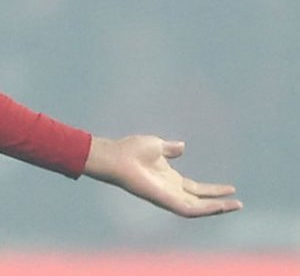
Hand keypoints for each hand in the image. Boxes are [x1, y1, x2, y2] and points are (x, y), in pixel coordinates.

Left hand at [83, 135, 241, 217]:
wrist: (117, 156)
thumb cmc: (131, 150)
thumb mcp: (157, 145)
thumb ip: (170, 148)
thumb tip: (182, 146)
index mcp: (169, 178)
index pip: (196, 189)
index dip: (213, 190)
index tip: (231, 188)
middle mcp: (170, 190)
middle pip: (199, 200)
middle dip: (219, 202)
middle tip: (238, 203)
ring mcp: (167, 196)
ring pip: (197, 209)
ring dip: (216, 208)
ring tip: (235, 206)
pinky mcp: (164, 200)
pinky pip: (188, 209)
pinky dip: (204, 209)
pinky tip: (219, 206)